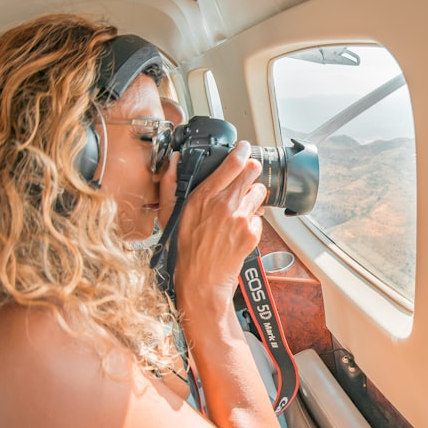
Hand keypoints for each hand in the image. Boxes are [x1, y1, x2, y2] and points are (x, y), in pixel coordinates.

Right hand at [172, 141, 266, 303]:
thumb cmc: (184, 249)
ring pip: (259, 193)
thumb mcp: (168, 214)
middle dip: (251, 171)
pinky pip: (260, 217)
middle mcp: (224, 204)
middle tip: (247, 175)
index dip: (242, 152)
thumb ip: (169, 183)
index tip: (245, 148)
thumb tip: (172, 160)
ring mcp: (241, 218)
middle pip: (252, 173)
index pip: (232, 164)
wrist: (201, 279)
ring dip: (253, 197)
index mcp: (203, 196)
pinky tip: (239, 229)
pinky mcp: (252, 233)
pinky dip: (253, 220)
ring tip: (240, 208)